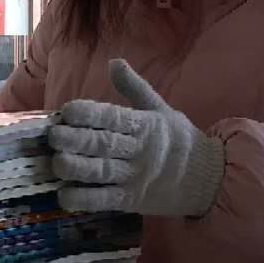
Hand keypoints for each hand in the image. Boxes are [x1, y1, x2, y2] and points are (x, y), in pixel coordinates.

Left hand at [50, 60, 225, 217]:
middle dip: (77, 140)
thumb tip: (114, 61)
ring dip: (77, 168)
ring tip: (56, 163)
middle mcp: (138, 151)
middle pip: (104, 144)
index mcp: (144, 125)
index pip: (114, 117)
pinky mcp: (133, 201)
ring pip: (103, 172)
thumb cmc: (180, 141)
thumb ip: (135, 88)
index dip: (90, 114)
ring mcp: (135, 177)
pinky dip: (85, 199)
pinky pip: (107, 200)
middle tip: (53, 135)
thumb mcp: (161, 110)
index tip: (67, 110)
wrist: (210, 179)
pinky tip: (65, 196)